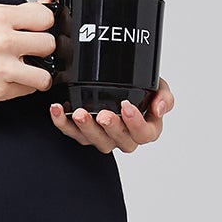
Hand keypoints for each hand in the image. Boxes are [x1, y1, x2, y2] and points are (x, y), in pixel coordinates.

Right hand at [0, 0, 55, 107]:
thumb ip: (11, 11)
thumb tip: (42, 6)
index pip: (45, 17)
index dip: (44, 25)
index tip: (38, 30)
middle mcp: (2, 40)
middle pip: (49, 44)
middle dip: (41, 49)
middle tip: (30, 51)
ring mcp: (2, 67)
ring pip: (45, 74)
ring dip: (38, 74)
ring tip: (26, 70)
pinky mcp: (0, 90)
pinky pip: (28, 90)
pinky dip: (22, 87)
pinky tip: (8, 79)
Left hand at [48, 80, 174, 153]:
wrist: (117, 81)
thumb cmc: (140, 88)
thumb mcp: (158, 86)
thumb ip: (163, 96)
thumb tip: (159, 108)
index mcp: (145, 129)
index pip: (144, 134)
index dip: (136, 124)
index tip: (127, 107)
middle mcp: (124, 137)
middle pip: (119, 141)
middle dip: (110, 128)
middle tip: (103, 114)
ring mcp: (103, 138)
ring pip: (95, 140)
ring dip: (85, 128)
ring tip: (79, 113)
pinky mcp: (82, 134)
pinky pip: (72, 133)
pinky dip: (62, 122)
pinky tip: (58, 109)